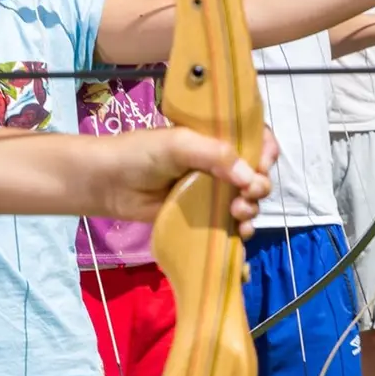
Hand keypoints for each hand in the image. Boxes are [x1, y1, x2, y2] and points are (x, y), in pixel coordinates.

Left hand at [99, 126, 277, 239]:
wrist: (108, 184)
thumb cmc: (140, 154)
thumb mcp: (178, 144)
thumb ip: (215, 155)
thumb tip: (249, 178)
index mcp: (215, 137)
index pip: (255, 138)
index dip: (266, 151)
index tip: (262, 165)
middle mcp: (218, 163)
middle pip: (256, 173)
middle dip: (259, 186)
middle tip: (245, 196)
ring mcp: (211, 191)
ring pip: (247, 201)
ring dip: (251, 210)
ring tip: (237, 215)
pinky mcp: (202, 216)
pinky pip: (230, 225)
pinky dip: (241, 233)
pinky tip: (240, 238)